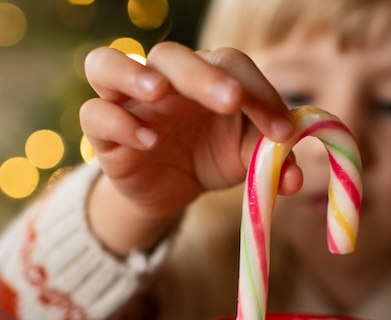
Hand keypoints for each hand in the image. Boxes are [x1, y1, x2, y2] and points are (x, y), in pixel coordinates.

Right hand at [79, 42, 302, 254]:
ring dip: (132, 74)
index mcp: (206, 76)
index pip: (230, 65)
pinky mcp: (102, 133)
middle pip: (171, 56)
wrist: (172, 190)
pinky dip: (119, 123)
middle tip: (232, 100)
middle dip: (203, 76)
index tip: (283, 131)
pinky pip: (96, 116)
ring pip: (107, 65)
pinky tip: (146, 140)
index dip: (259, 92)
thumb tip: (294, 179)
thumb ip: (272, 162)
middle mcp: (164, 79)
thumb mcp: (246, 159)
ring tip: (158, 90)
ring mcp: (127, 101)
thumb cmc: (212, 157)